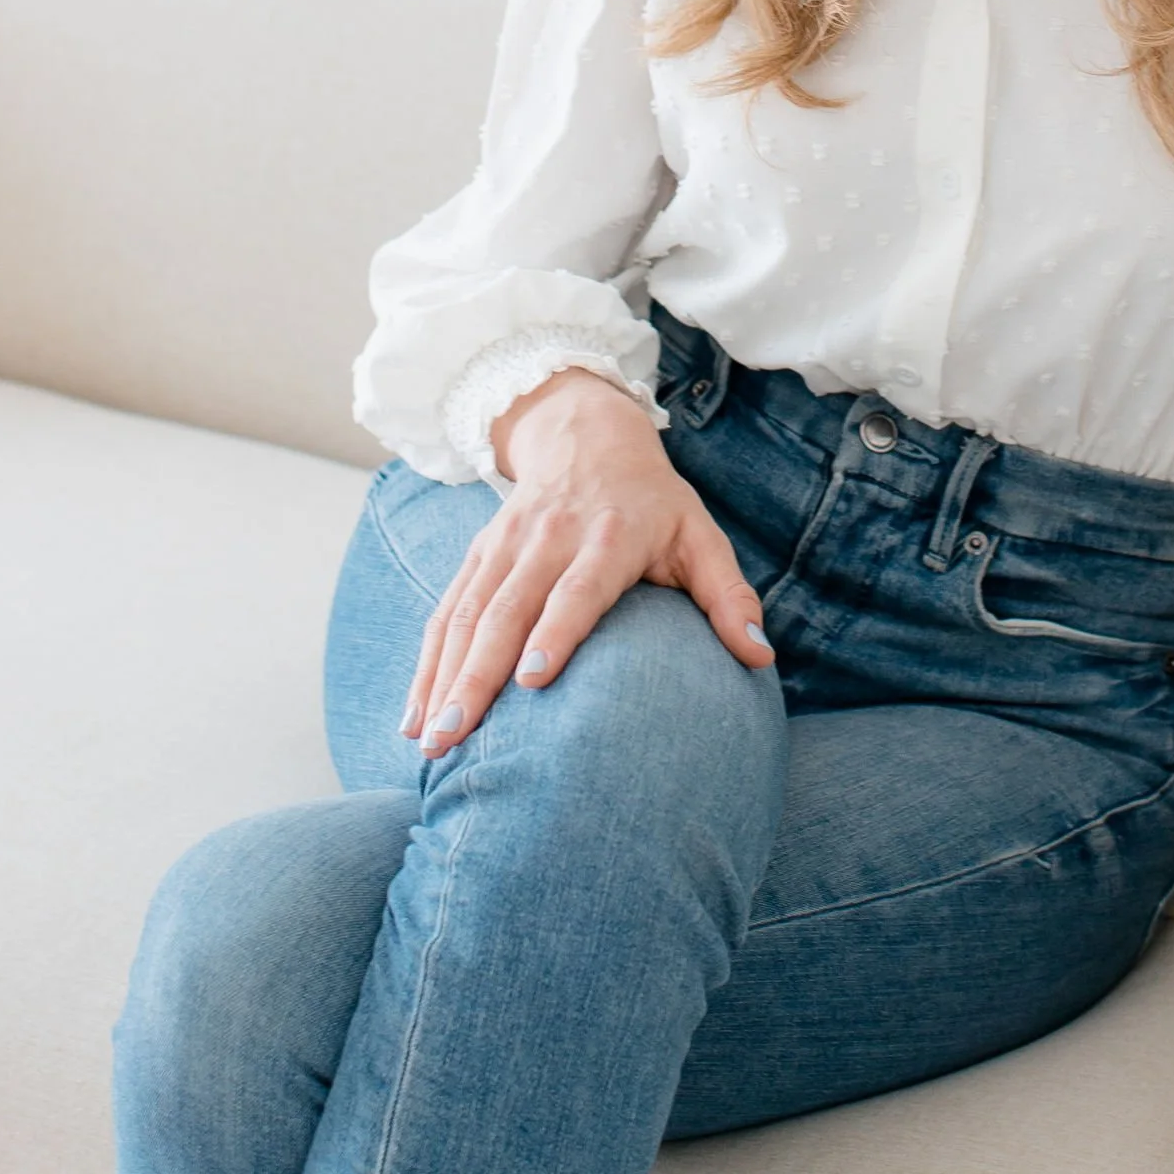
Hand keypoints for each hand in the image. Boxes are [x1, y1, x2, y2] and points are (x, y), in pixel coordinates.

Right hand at [401, 370, 775, 755]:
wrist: (586, 434)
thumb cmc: (653, 502)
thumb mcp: (698, 535)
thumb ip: (728, 595)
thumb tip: (760, 657)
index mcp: (606, 537)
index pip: (577, 588)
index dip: (555, 631)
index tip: (534, 679)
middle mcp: (547, 540)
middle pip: (507, 610)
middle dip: (477, 675)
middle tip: (455, 736)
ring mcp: (505, 546)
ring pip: (467, 614)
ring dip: (442, 677)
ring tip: (427, 740)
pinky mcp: (478, 554)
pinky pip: (447, 610)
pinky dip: (427, 662)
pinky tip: (413, 714)